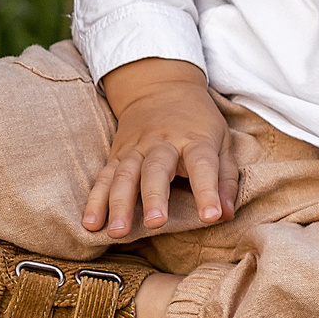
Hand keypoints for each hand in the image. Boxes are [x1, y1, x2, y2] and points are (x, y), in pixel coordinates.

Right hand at [84, 58, 238, 238]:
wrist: (162, 86)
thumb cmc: (198, 122)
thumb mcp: (222, 141)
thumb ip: (226, 179)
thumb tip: (227, 215)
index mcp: (195, 140)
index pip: (203, 165)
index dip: (208, 191)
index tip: (211, 216)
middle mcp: (164, 143)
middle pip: (157, 169)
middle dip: (155, 196)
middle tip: (155, 223)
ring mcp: (136, 148)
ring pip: (125, 174)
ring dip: (119, 203)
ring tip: (117, 231)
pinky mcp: (117, 154)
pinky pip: (104, 177)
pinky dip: (95, 200)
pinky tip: (91, 222)